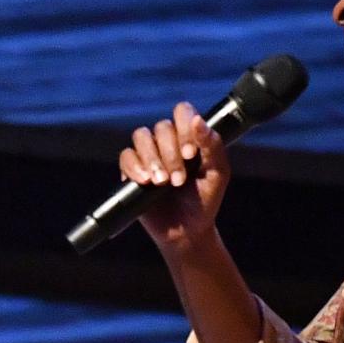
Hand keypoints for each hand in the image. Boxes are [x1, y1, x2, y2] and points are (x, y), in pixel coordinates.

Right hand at [119, 101, 229, 253]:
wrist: (187, 231)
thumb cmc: (204, 201)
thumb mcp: (217, 174)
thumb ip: (212, 146)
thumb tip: (198, 121)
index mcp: (190, 136)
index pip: (182, 111)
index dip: (184, 126)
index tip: (191, 154)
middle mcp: (168, 141)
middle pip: (162, 127)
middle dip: (171, 154)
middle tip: (179, 180)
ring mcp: (148, 154)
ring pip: (141, 137)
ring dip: (152, 159)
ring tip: (162, 182)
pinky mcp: (132, 170)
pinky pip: (126, 156)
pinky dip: (134, 167)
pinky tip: (146, 181)